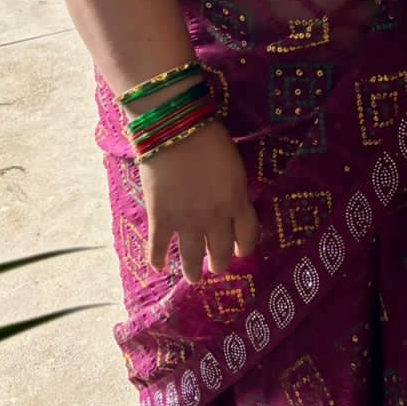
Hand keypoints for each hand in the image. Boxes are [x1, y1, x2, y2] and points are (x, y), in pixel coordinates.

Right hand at [140, 119, 260, 282]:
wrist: (176, 128)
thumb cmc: (209, 136)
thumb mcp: (234, 163)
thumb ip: (234, 188)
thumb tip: (232, 202)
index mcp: (237, 200)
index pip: (248, 235)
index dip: (245, 247)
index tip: (241, 252)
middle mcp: (215, 217)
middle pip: (221, 252)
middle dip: (220, 263)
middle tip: (216, 266)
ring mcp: (187, 222)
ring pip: (192, 260)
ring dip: (193, 271)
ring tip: (193, 277)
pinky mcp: (160, 220)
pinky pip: (159, 249)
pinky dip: (158, 260)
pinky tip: (159, 265)